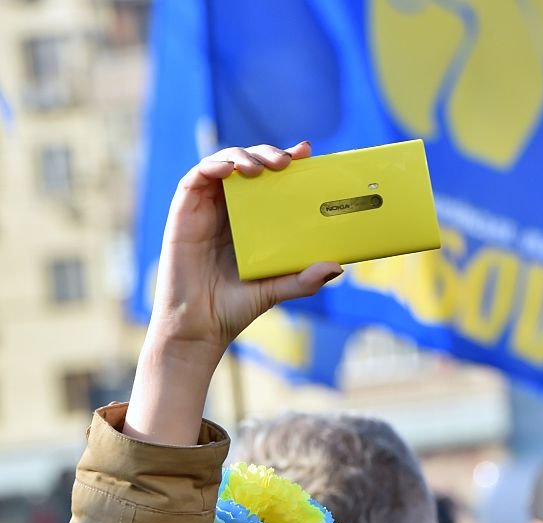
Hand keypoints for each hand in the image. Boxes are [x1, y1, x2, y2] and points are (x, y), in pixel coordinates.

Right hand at [148, 140, 341, 363]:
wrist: (199, 327)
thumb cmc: (234, 308)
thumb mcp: (276, 290)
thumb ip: (304, 280)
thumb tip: (337, 267)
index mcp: (252, 221)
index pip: (270, 181)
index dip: (286, 161)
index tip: (306, 153)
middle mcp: (230, 210)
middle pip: (249, 165)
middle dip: (268, 154)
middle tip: (288, 162)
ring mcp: (207, 208)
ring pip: (224, 163)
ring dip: (244, 156)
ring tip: (264, 167)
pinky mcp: (184, 211)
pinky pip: (197, 176)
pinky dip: (214, 165)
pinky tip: (231, 169)